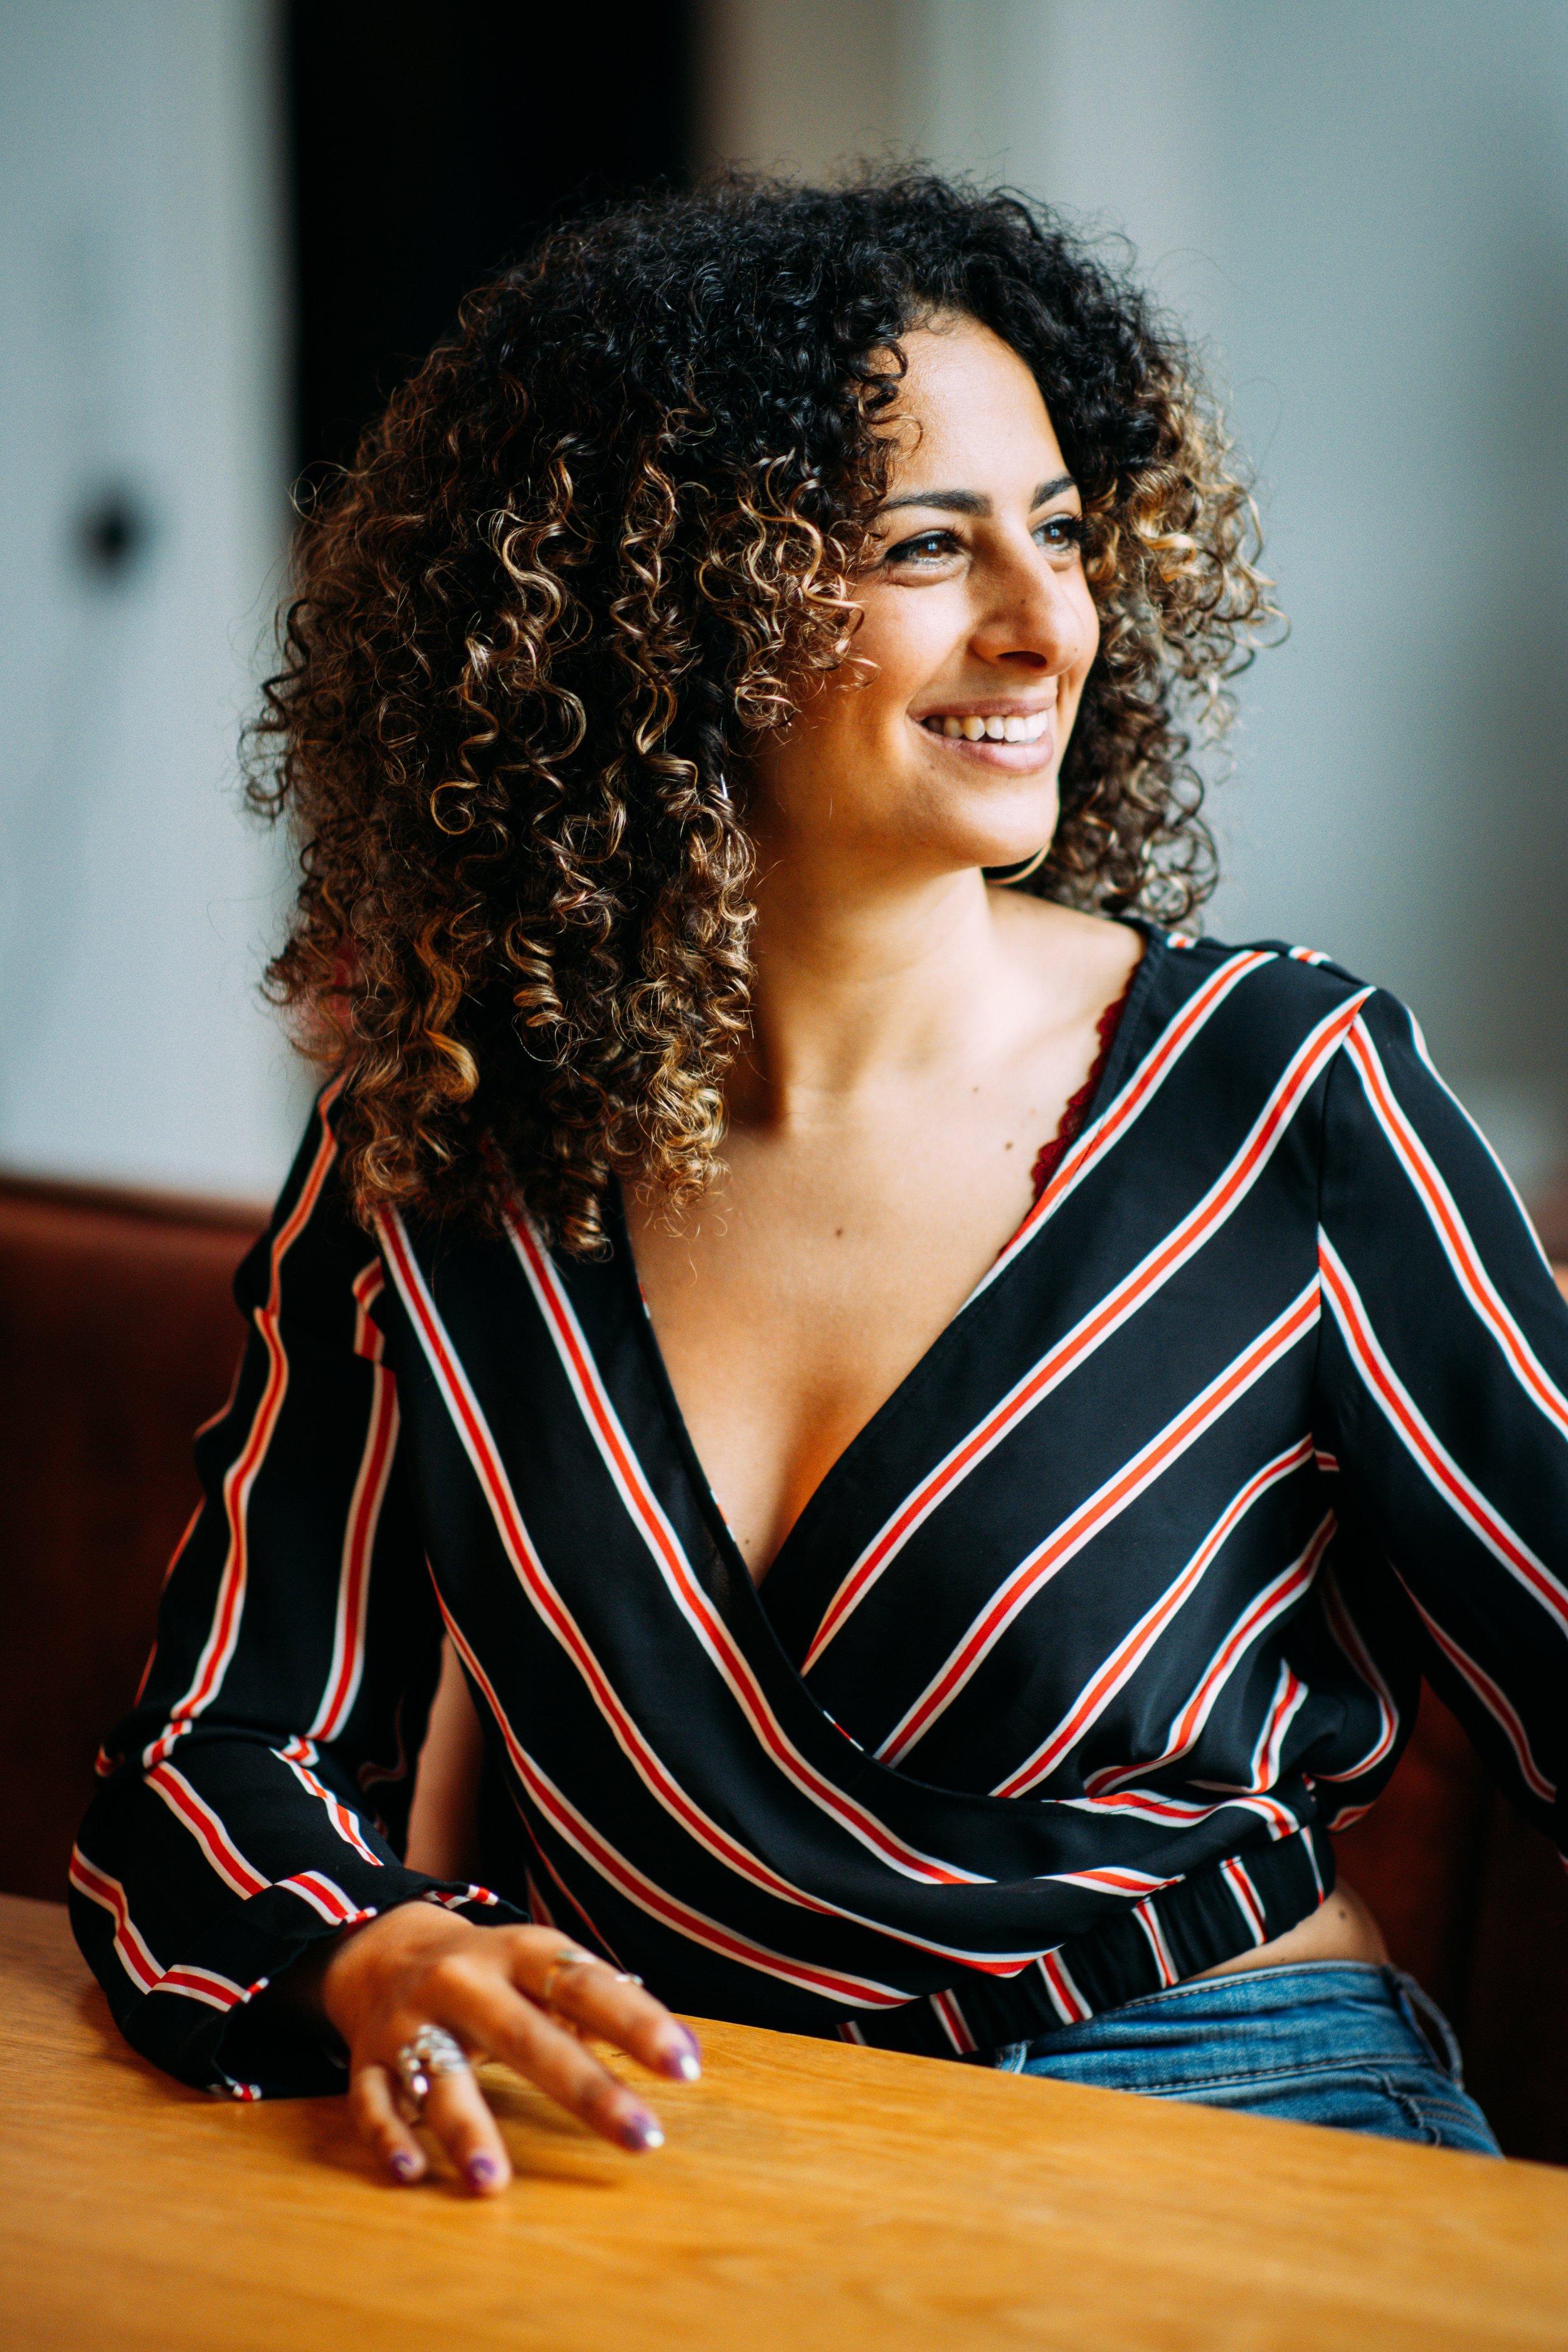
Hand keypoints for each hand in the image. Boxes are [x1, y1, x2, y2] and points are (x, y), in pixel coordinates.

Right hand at [318, 1904, 700, 2194]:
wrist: (384, 1949)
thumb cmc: (495, 1973)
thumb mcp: (544, 1969)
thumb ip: (606, 2006)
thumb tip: (689, 2051)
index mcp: (518, 1952)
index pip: (585, 1984)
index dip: (636, 2022)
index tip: (685, 2065)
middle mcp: (464, 1982)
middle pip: (527, 2036)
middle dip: (586, 2090)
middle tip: (643, 2138)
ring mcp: (410, 2022)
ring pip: (440, 2076)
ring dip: (467, 2128)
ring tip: (494, 2184)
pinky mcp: (367, 2059)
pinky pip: (372, 2101)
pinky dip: (388, 2136)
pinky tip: (411, 2172)